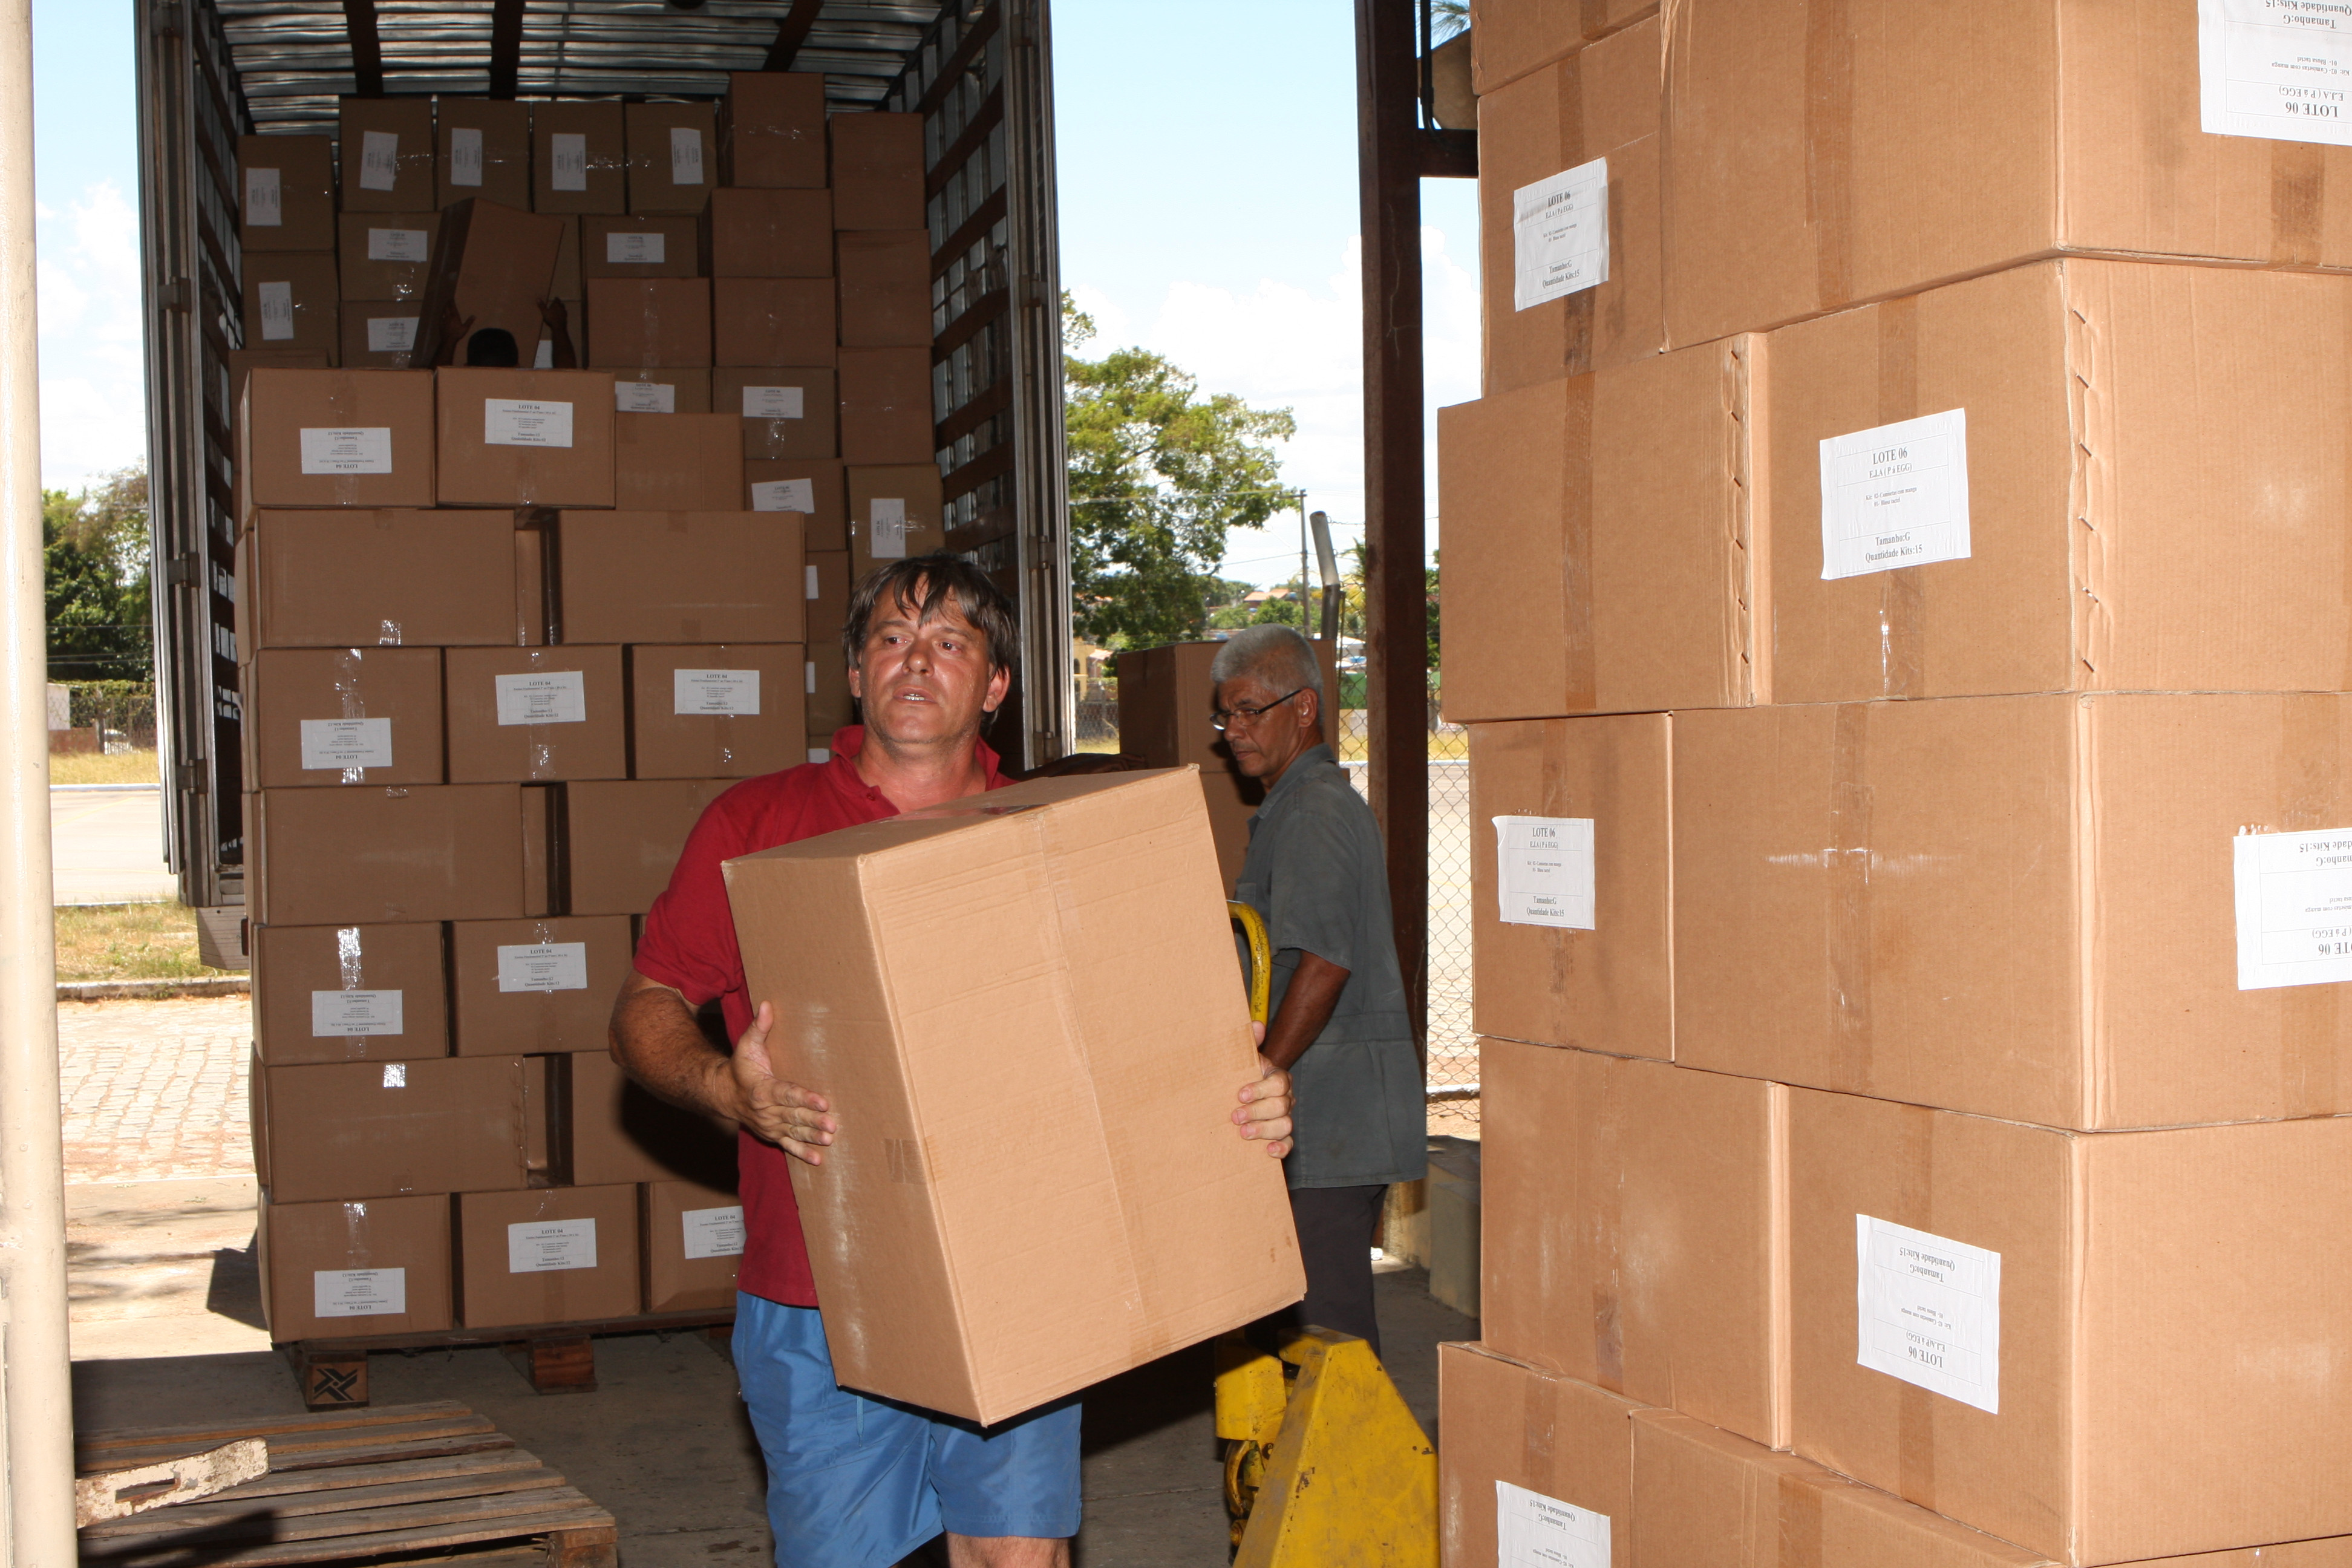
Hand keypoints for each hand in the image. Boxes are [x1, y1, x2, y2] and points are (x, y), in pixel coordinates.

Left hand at [441, 299, 474, 337]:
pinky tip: (442, 314)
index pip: (453, 307)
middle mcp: (448, 316)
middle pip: (447, 308)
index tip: (451, 299)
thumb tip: (474, 316)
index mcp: (455, 317)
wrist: (448, 339)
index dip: (452, 302)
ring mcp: (443, 319)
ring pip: (443, 311)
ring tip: (445, 305)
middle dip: (447, 303)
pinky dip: (442, 313)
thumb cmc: (457, 334)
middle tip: (448, 300)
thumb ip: (469, 321)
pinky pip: (441, 316)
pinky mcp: (440, 323)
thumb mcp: (465, 328)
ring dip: (444, 307)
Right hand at [538, 297, 567, 328]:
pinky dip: (562, 313)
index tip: (555, 298)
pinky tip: (561, 315)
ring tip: (559, 309)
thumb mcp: (544, 312)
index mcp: (556, 305)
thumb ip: (541, 305)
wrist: (558, 327)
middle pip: (561, 304)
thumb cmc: (550, 318)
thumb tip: (538, 299)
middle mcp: (561, 308)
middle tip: (557, 303)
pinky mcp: (566, 318)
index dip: (556, 299)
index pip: (557, 300)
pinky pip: (564, 314)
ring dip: (561, 308)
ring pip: (563, 309)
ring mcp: (564, 313)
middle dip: (559, 303)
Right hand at [724, 1002, 838, 1165]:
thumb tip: (767, 1004)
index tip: (823, 1101)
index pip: (787, 1093)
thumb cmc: (741, 1067)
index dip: (805, 1098)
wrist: (724, 1093)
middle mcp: (766, 1110)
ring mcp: (769, 1125)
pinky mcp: (772, 1134)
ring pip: (793, 1132)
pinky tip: (818, 1160)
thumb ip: (759, 1027)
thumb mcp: (747, 1044)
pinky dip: (802, 1154)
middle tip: (833, 1124)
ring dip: (812, 1137)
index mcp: (763, 1088)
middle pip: (793, 1116)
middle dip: (813, 1121)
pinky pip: (787, 1146)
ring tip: (829, 1139)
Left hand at [1234, 1024, 1291, 1157]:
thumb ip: (1248, 1042)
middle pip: (1281, 1105)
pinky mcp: (1281, 1136)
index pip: (1278, 1082)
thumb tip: (1256, 1025)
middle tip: (1235, 1116)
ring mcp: (1284, 1117)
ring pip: (1285, 1125)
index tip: (1240, 1094)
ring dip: (1264, 1130)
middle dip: (1258, 1111)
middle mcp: (1285, 1098)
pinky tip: (1268, 1151)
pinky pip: (1288, 1143)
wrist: (1237, 1097)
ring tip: (1243, 1133)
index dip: (1261, 1089)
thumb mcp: (1243, 1059)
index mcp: (1277, 1078)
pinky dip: (1281, 1148)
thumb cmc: (1241, 1077)